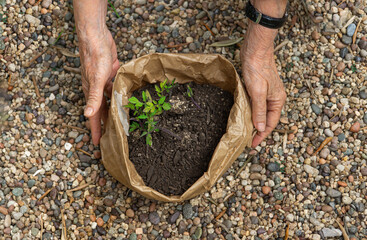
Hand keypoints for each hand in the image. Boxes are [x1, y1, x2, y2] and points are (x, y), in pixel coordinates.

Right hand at [79, 29, 118, 144]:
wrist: (97, 36)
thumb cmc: (94, 57)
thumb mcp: (96, 80)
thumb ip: (93, 98)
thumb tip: (87, 115)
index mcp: (92, 93)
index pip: (93, 117)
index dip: (96, 130)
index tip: (98, 144)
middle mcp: (97, 89)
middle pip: (103, 111)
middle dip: (106, 124)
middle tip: (113, 136)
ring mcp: (104, 81)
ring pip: (111, 99)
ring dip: (116, 109)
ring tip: (124, 121)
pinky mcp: (111, 73)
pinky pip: (117, 87)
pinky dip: (121, 93)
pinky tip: (129, 97)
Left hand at [241, 23, 285, 147]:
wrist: (255, 50)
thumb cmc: (258, 69)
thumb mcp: (258, 92)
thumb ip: (259, 110)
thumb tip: (260, 128)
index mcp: (277, 100)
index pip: (271, 123)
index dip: (262, 135)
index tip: (253, 144)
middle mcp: (275, 98)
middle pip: (267, 119)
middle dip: (259, 131)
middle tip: (248, 140)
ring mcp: (267, 93)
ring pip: (261, 112)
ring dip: (255, 122)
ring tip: (246, 132)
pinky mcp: (260, 88)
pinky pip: (257, 105)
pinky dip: (251, 112)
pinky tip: (245, 116)